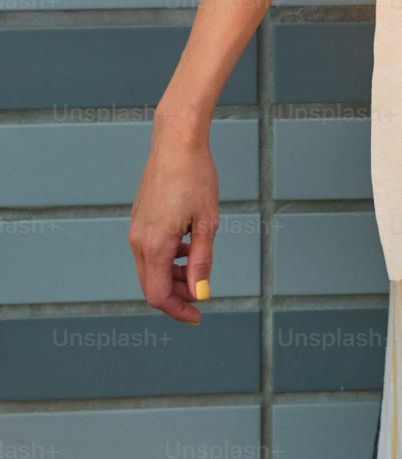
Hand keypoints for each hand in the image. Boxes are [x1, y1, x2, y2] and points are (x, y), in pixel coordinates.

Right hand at [129, 117, 219, 325]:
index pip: (158, 295)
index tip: (198, 315)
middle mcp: (139, 241)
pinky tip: (188, 248)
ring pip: (150, 269)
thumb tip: (200, 293)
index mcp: (155, 245)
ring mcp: (136, 229)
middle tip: (202, 295)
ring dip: (173, 277)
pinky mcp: (139, 219)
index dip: (178, 310)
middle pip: (152, 286)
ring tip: (199, 269)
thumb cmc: (196, 177)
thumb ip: (203, 261)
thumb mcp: (208, 222)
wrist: (176, 143)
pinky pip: (149, 251)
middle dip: (177, 296)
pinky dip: (167, 259)